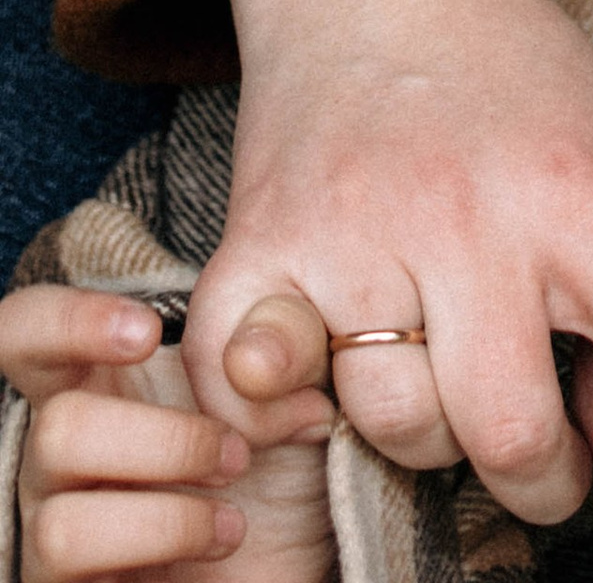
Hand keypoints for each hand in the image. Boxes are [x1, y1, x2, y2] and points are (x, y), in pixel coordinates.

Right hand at [5, 288, 333, 582]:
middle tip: (234, 452)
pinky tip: (222, 538)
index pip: (24, 334)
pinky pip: (74, 560)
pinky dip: (165, 541)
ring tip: (232, 510)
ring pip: (62, 515)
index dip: (66, 321)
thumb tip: (265, 352)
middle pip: (56, 427)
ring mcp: (55, 526)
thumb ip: (274, 352)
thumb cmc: (267, 473)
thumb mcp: (279, 398)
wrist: (277, 564)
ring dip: (167, 507)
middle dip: (164, 438)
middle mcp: (57, 458)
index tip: (149, 334)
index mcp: (90, 385)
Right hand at [191, 0, 592, 523]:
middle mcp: (458, 219)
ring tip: (444, 384)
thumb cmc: (510, 68)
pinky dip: (278, 414)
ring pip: (392, 423)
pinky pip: (249, 391)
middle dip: (532, 476)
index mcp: (566, 193)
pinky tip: (323, 386)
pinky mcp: (256, 246)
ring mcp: (348, 234)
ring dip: (424, 434)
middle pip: (503, 427)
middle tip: (534, 461)